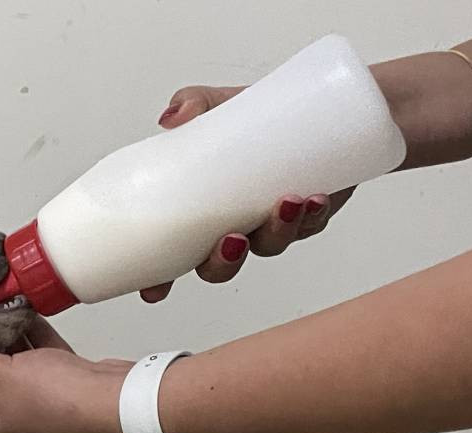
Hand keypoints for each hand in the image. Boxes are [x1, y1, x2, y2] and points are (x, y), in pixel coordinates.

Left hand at [0, 319, 127, 432]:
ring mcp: (39, 398)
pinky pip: (40, 353)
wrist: (116, 400)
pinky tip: (26, 311)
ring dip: (9, 335)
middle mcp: (12, 415)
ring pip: (15, 360)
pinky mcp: (63, 380)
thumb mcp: (0, 375)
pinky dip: (33, 334)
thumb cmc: (59, 402)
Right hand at [140, 85, 355, 302]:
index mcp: (198, 210)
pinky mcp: (308, 215)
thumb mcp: (220, 104)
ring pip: (268, 247)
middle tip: (233, 239)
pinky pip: (310, 227)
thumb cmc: (258, 113)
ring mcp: (268, 223)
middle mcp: (230, 224)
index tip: (154, 291)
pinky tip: (314, 199)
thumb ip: (193, 103)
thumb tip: (174, 118)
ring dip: (276, 233)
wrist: (318, 105)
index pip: (170, 255)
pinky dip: (313, 216)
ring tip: (287, 203)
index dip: (159, 279)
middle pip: (217, 266)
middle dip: (223, 262)